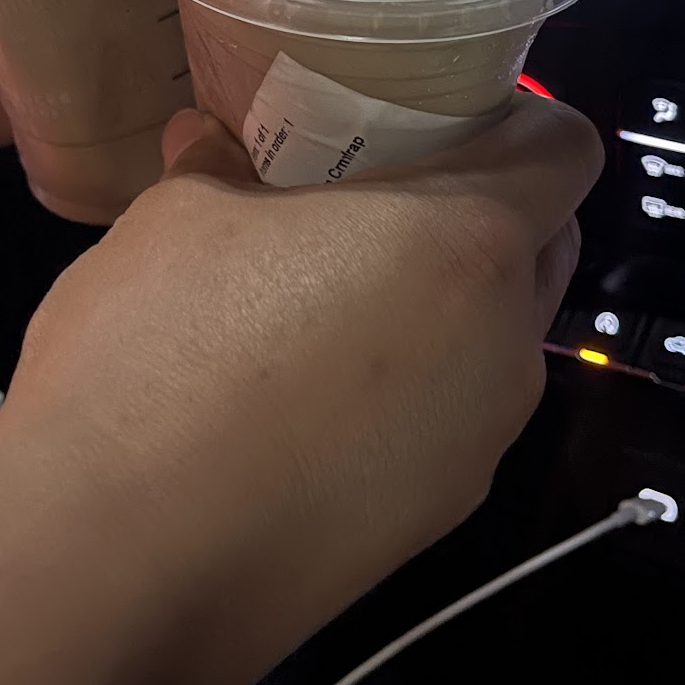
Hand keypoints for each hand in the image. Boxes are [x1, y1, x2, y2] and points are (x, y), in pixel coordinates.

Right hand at [3, 91, 601, 684]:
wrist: (117, 570)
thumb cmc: (160, 354)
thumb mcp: (174, 219)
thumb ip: (219, 167)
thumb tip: (213, 142)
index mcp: (466, 241)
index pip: (568, 151)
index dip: (522, 120)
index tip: (443, 115)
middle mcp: (503, 346)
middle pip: (543, 249)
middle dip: (485, 212)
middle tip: (377, 195)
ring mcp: (477, 448)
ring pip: (494, 344)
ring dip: (440, 308)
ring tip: (322, 302)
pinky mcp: (432, 525)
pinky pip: (446, 423)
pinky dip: (403, 394)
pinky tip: (297, 403)